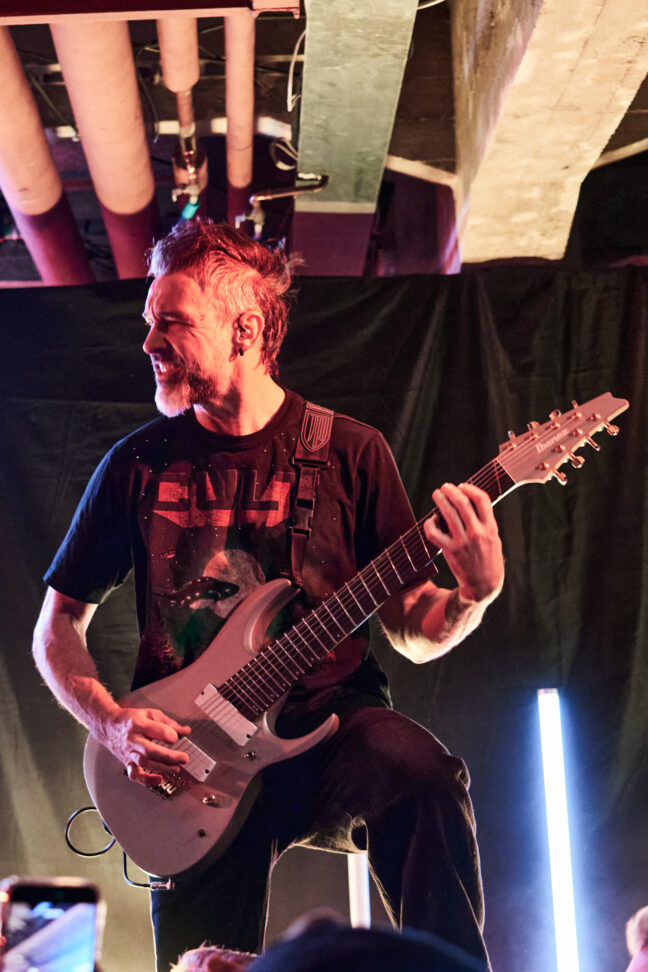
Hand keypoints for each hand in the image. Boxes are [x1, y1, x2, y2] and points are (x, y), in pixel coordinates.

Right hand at [100, 705, 190, 786]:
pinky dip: (146, 780)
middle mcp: (132, 739)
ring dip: (162, 767)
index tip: (177, 737)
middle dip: (169, 757)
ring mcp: (129, 752)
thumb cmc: (130, 719)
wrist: (108, 726)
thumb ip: (168, 722)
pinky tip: (159, 779)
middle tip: (184, 758)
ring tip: (177, 768)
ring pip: (144, 763)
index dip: (170, 735)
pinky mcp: (127, 762)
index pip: (157, 730)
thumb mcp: (150, 714)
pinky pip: (135, 774)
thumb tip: (185, 731)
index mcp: (138, 724)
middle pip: (150, 750)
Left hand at [423, 482, 503, 602]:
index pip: (482, 500)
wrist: (483, 586)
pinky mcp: (450, 551)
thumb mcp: (494, 540)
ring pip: (448, 514)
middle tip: (445, 487)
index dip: (470, 489)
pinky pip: (435, 533)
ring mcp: (463, 542)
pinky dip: (430, 524)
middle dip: (451, 491)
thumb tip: (470, 504)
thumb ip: (485, 524)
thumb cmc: (489, 561)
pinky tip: (431, 520)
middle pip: (462, 503)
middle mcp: (477, 533)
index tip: (462, 486)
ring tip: (437, 494)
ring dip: (441, 500)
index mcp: (491, 529)